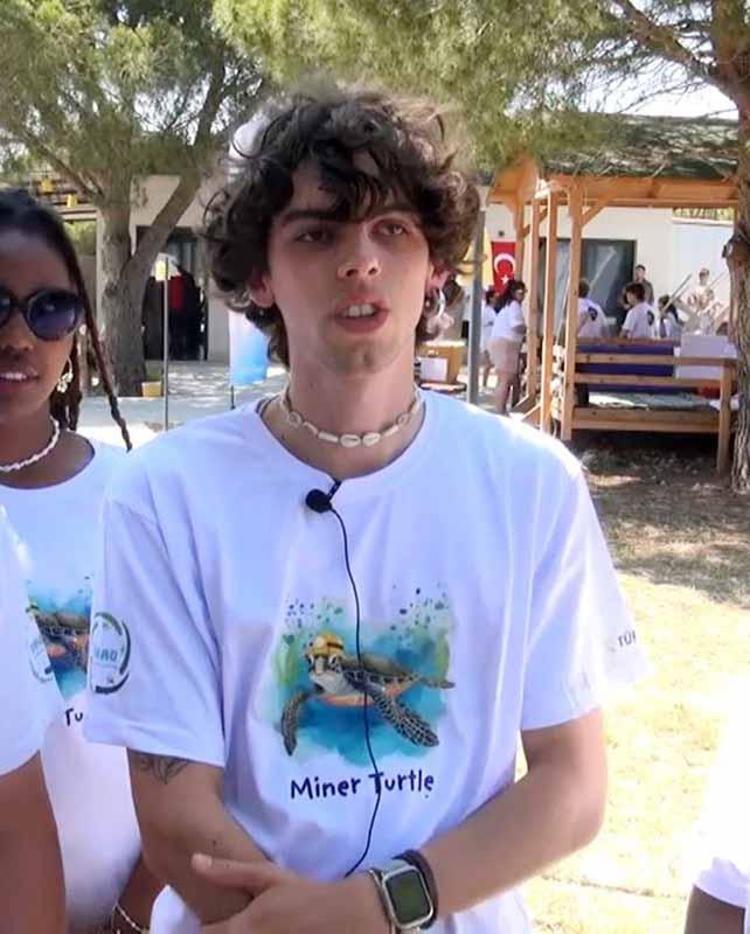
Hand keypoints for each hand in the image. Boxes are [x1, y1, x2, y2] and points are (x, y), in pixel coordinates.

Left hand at [193, 854, 389, 933]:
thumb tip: (193, 861)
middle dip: (222, 932)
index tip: (201, 922)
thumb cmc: (303, 893)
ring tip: (257, 925)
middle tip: (233, 921)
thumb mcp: (267, 875)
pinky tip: (269, 931)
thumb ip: (229, 871)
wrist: (344, 917)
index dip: (203, 928)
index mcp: (240, 928)